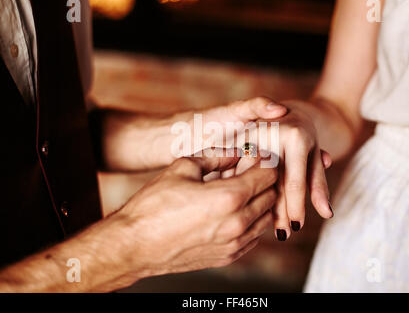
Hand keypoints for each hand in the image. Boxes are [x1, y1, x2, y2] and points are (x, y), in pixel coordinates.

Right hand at [118, 148, 277, 277]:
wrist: (135, 244)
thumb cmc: (153, 206)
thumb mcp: (183, 167)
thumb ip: (216, 156)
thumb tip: (236, 152)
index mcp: (228, 197)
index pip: (268, 174)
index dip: (262, 161)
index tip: (251, 156)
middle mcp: (237, 223)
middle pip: (271, 195)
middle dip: (263, 179)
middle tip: (244, 171)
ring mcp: (234, 244)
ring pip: (266, 217)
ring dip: (259, 201)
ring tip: (238, 191)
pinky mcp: (228, 256)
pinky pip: (254, 236)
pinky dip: (251, 221)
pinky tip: (232, 212)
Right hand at [232, 100, 333, 240]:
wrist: (288, 110)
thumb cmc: (306, 137)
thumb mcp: (315, 158)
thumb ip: (318, 184)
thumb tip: (327, 214)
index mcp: (296, 136)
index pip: (294, 181)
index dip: (295, 208)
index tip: (294, 230)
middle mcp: (273, 133)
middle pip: (272, 182)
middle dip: (276, 211)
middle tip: (280, 235)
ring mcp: (252, 134)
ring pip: (254, 178)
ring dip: (255, 202)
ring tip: (261, 227)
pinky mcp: (237, 137)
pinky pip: (238, 168)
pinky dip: (241, 187)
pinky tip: (243, 205)